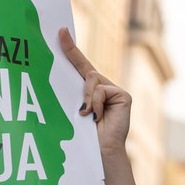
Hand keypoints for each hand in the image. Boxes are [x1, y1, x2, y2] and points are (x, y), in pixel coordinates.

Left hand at [60, 28, 130, 155]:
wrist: (100, 152)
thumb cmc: (83, 136)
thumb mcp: (75, 110)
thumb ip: (77, 94)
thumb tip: (82, 81)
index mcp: (88, 91)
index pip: (79, 65)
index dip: (70, 49)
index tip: (60, 31)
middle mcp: (102, 87)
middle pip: (85, 69)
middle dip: (71, 54)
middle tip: (60, 36)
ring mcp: (114, 90)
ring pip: (92, 79)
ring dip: (86, 97)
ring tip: (86, 115)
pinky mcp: (123, 95)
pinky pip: (102, 90)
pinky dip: (96, 103)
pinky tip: (97, 117)